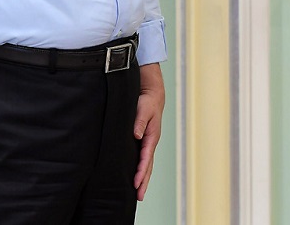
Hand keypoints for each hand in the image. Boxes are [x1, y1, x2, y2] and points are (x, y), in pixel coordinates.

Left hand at [134, 63, 164, 200]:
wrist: (153, 94)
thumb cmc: (147, 101)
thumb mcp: (142, 109)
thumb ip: (138, 122)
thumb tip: (136, 135)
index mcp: (151, 136)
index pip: (145, 158)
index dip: (141, 171)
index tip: (136, 183)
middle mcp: (151, 141)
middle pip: (148, 165)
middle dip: (144, 181)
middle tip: (139, 196)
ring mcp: (148, 142)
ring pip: (146, 164)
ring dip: (143, 178)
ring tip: (139, 192)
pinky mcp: (144, 140)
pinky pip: (143, 158)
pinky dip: (142, 169)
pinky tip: (137, 176)